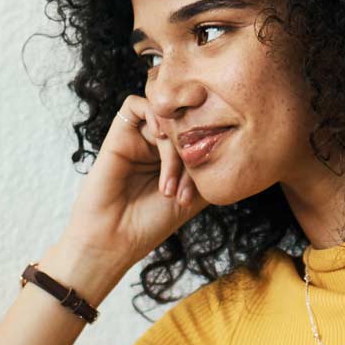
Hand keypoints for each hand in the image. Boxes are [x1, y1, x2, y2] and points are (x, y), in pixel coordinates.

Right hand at [57, 94, 209, 279]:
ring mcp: (138, 138)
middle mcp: (156, 145)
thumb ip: (210, 164)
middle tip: (183, 190)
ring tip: (167, 186)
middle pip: (185, 124)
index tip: (195, 194)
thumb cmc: (150, 223)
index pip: (200, 135)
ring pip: (167, 117)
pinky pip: (137, 104)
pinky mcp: (118, 133)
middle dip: (190, 155)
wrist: (115, 240)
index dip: (204, 157)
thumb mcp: (195, 195)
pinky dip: (153, 114)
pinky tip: (158, 137)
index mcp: (175, 158)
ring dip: (174, 148)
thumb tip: (229, 138)